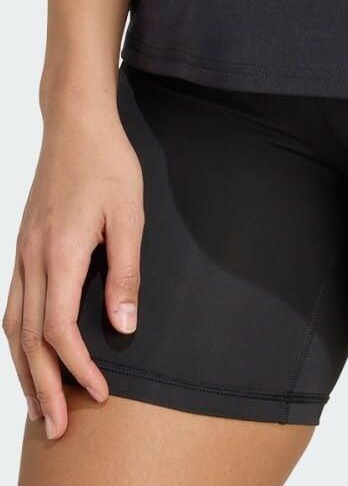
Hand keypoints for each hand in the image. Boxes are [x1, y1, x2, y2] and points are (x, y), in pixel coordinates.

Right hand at [4, 98, 143, 440]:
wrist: (75, 122)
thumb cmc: (108, 162)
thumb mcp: (130, 214)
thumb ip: (126, 273)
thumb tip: (124, 327)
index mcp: (60, 253)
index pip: (59, 329)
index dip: (77, 368)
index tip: (99, 394)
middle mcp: (32, 258)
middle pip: (29, 339)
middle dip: (42, 388)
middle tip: (55, 430)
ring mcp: (22, 253)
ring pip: (12, 327)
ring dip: (23, 372)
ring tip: (37, 407)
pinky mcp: (22, 246)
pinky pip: (12, 306)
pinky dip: (17, 341)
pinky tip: (27, 358)